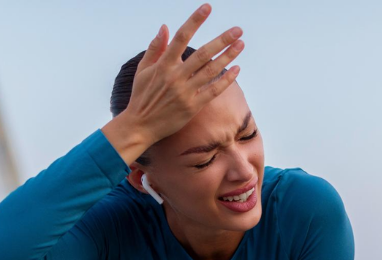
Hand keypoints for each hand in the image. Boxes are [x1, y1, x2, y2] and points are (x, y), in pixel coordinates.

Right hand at [124, 3, 244, 145]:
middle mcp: (175, 77)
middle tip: (238, 30)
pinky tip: (236, 69)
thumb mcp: (143, 70)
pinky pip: (212, 92)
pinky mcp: (191, 107)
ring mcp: (184, 93)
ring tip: (241, 44)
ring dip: (228, 57)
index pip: (181, 37)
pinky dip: (225, 80)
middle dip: (222, 40)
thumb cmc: (141, 97)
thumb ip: (155, 48)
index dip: (195, 21)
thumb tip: (164, 27)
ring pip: (211, 71)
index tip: (207, 7)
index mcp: (163, 65)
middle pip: (203, 54)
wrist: (140, 126)